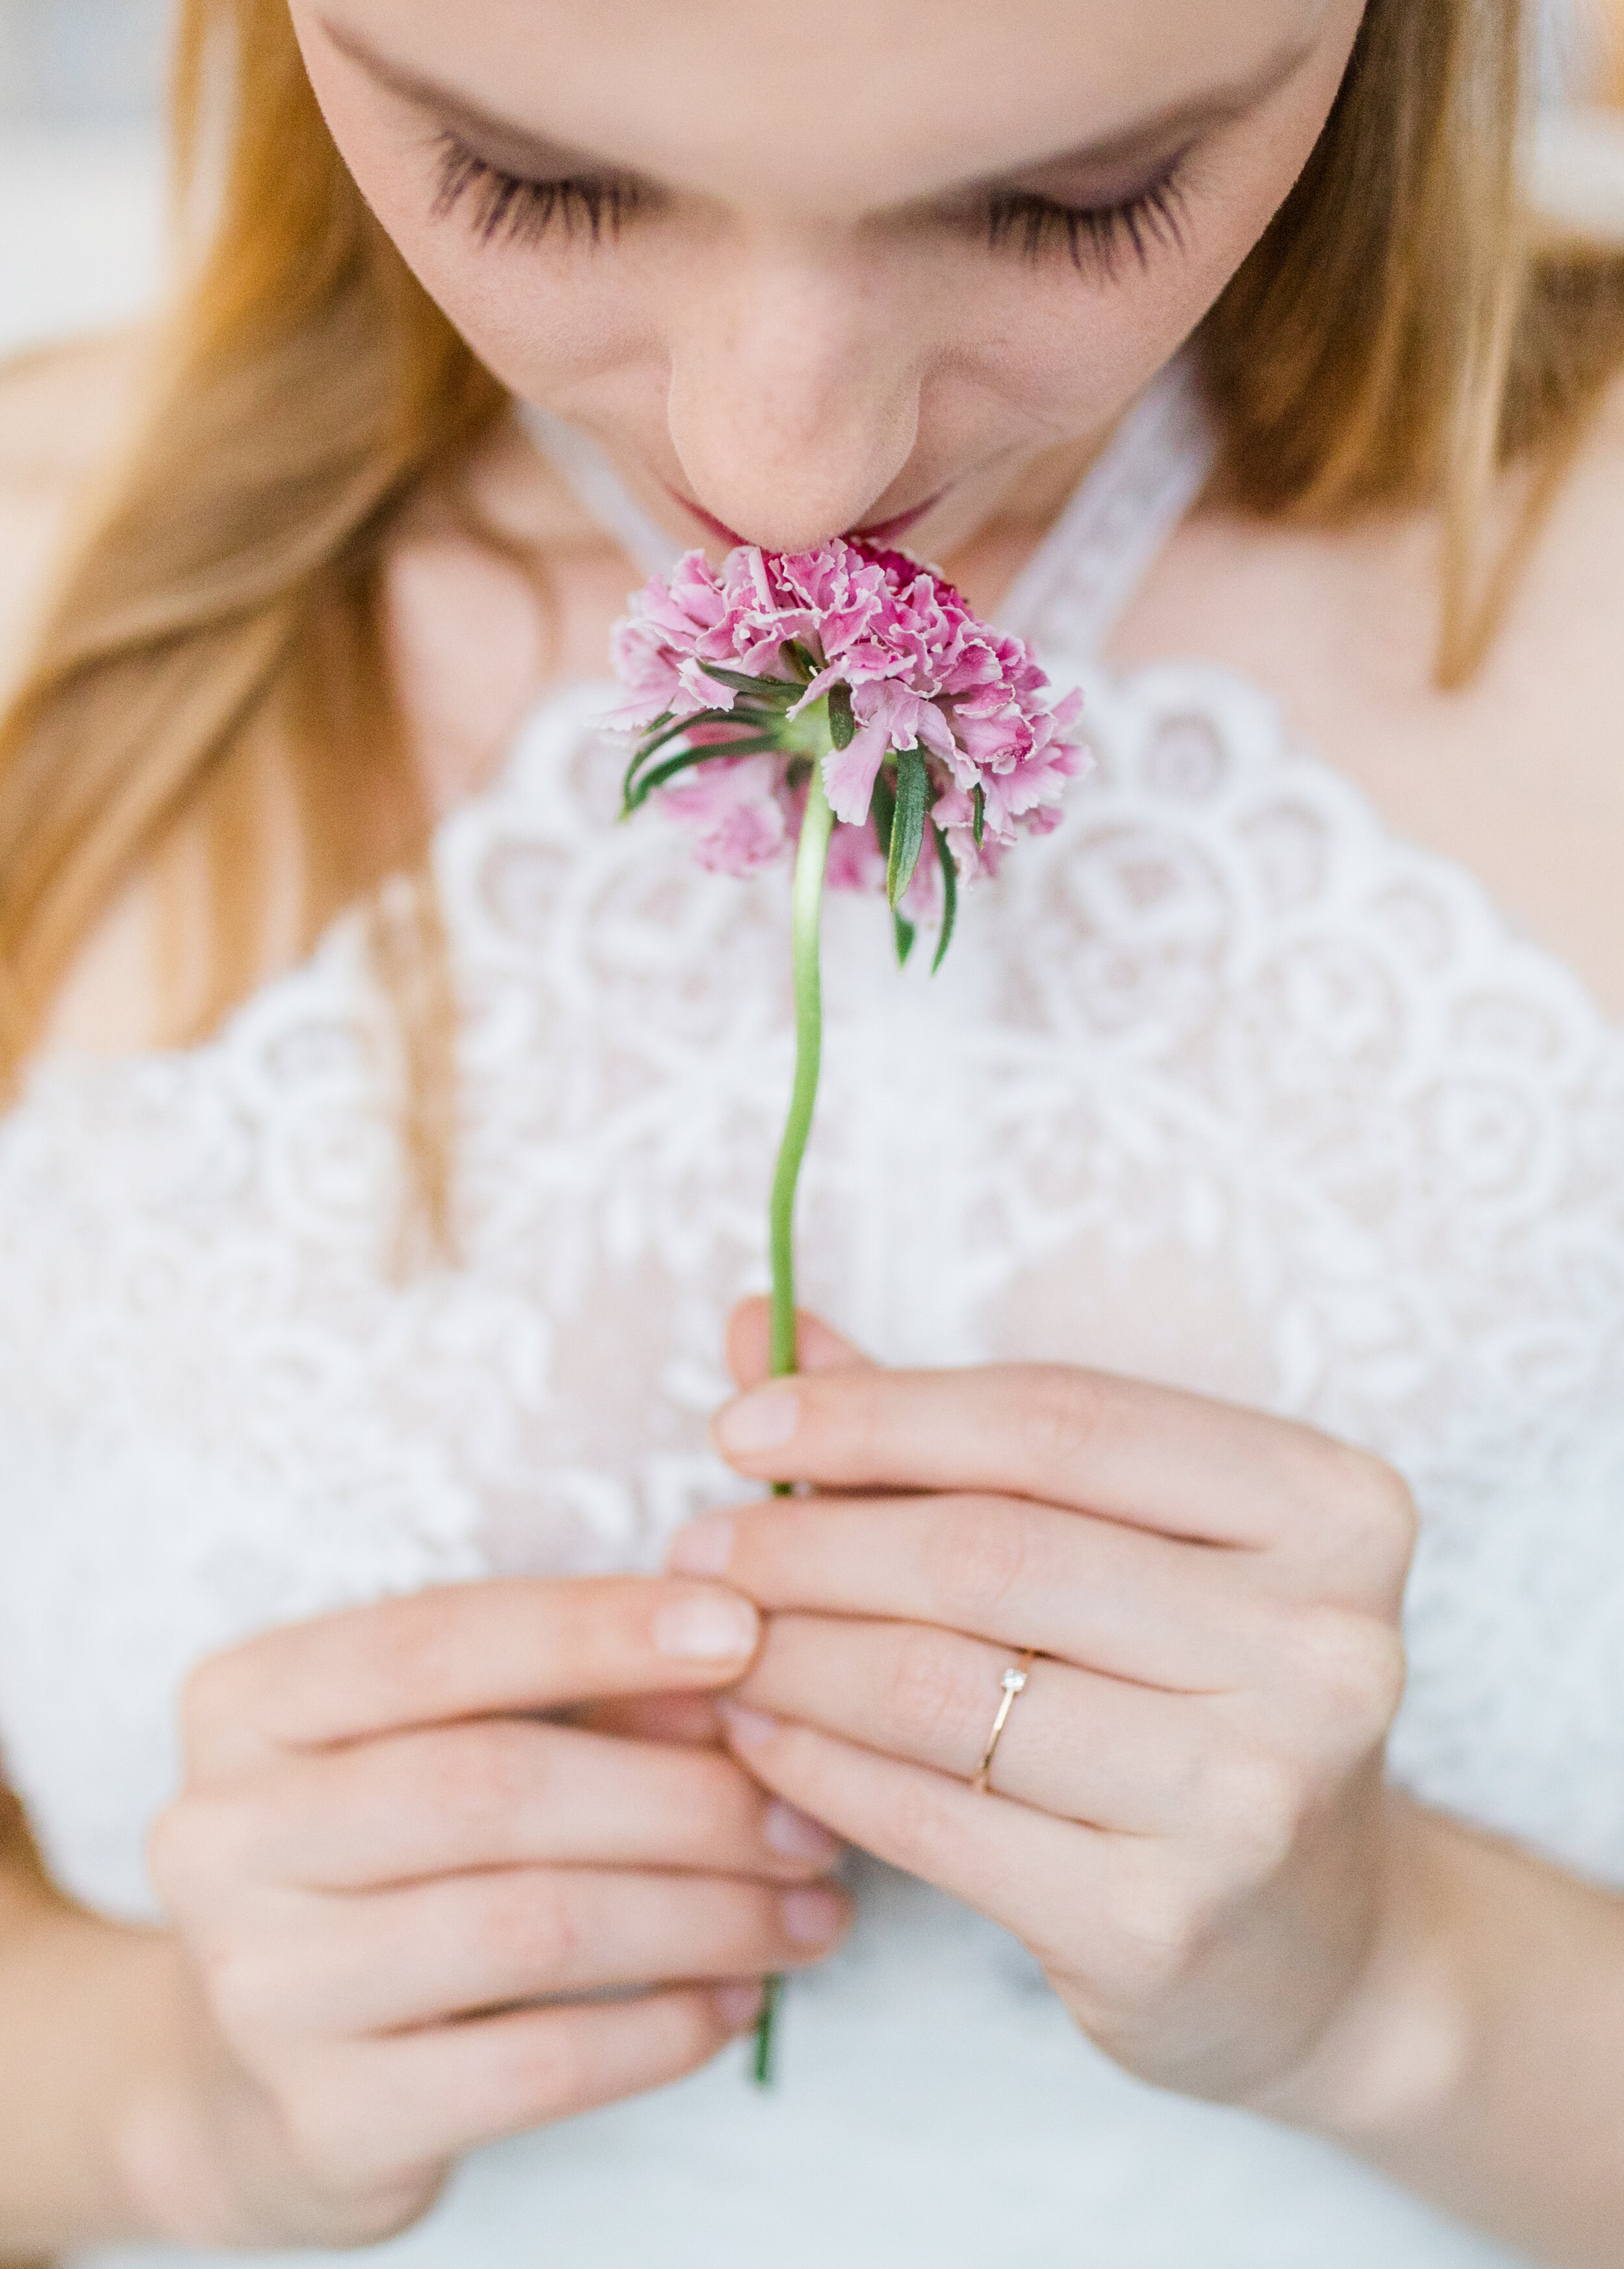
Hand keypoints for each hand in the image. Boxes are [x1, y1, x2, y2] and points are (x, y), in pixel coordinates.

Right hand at [142, 1576, 848, 2246]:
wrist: (242, 2080)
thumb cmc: (385, 1866)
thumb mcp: (446, 1745)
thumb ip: (575, 1698)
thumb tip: (732, 1670)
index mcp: (248, 1705)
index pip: (434, 1641)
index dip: (596, 1629)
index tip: (742, 1629)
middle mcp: (222, 1836)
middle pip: (491, 1788)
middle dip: (681, 1796)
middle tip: (805, 1817)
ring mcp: (261, 1986)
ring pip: (529, 1925)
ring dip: (701, 1914)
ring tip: (806, 1909)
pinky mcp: (323, 2119)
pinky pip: (535, 2065)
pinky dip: (661, 2029)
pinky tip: (734, 1998)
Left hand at [671, 1302, 1414, 2110]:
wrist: (1311, 1945)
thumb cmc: (1191, 1693)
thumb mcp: (1118, 1541)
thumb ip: (947, 1433)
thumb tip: (760, 1328)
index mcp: (1330, 1506)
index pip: (1057, 1419)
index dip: (878, 1412)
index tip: (742, 1426)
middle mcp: (1322, 1644)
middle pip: (991, 1550)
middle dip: (809, 1543)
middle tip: (699, 1549)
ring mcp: (1253, 1795)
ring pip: (945, 1685)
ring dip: (792, 1654)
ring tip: (714, 1637)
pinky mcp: (1164, 1926)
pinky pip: (934, 1817)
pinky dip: (817, 1764)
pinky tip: (757, 1734)